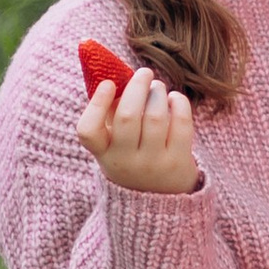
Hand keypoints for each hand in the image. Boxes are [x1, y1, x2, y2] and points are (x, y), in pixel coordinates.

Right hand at [78, 66, 198, 194]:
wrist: (159, 196)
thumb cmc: (133, 153)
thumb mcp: (114, 141)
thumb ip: (111, 111)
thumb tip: (117, 73)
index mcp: (102, 153)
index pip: (88, 131)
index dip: (96, 104)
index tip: (108, 84)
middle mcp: (124, 161)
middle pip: (127, 117)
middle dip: (137, 87)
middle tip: (144, 73)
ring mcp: (152, 164)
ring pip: (155, 117)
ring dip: (158, 93)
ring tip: (158, 88)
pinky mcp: (177, 162)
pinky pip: (181, 124)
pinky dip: (178, 103)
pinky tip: (174, 99)